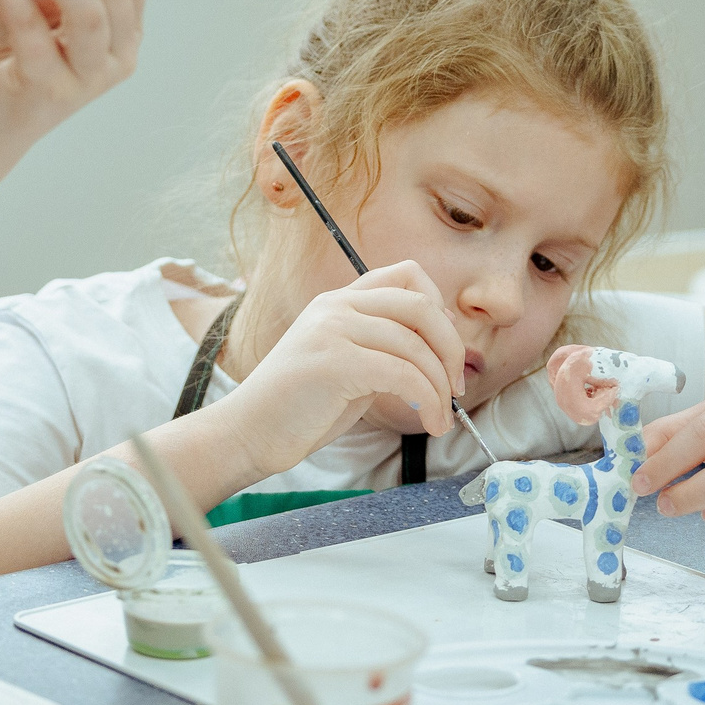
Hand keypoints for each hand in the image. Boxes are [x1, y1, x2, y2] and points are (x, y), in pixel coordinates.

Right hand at [220, 262, 466, 475]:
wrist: (248, 431)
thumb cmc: (299, 406)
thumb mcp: (345, 362)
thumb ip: (380, 346)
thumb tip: (437, 352)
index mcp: (339, 300)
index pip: (407, 274)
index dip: (440, 307)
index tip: (445, 349)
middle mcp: (336, 305)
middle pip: (421, 304)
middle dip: (451, 347)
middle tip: (457, 387)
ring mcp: (333, 329)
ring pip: (415, 343)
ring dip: (441, 386)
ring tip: (442, 417)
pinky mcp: (334, 361)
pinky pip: (402, 372)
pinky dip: (427, 399)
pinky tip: (428, 420)